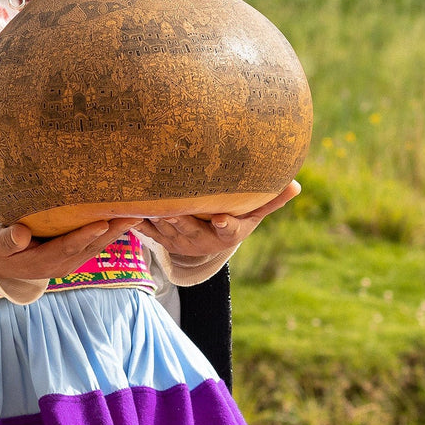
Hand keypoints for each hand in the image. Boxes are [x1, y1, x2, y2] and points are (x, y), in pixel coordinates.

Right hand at [0, 217, 142, 281]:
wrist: (2, 263)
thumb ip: (8, 239)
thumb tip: (22, 234)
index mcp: (44, 262)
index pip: (68, 247)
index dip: (85, 235)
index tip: (102, 223)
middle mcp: (63, 264)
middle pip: (92, 246)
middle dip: (114, 231)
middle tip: (135, 215)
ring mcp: (71, 261)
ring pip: (98, 245)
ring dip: (119, 230)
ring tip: (138, 213)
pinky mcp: (75, 254)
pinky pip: (96, 242)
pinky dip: (111, 230)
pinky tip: (123, 216)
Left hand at [135, 180, 301, 256]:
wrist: (206, 239)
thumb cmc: (235, 217)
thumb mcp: (253, 213)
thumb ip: (270, 200)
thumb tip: (296, 184)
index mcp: (227, 233)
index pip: (228, 231)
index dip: (225, 225)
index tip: (220, 218)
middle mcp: (202, 240)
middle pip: (191, 231)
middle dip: (181, 221)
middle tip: (172, 211)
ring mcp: (179, 240)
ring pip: (166, 231)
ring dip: (156, 221)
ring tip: (148, 207)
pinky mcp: (160, 237)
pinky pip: (146, 231)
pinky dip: (137, 223)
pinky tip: (128, 211)